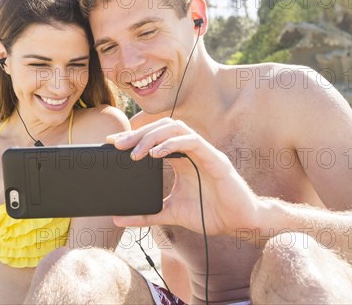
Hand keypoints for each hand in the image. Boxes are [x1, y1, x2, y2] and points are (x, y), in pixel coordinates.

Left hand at [107, 118, 263, 235]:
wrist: (239, 223)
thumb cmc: (210, 214)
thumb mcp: (171, 213)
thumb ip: (146, 214)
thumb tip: (119, 218)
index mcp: (181, 158)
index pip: (155, 138)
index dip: (134, 137)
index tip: (112, 144)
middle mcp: (191, 150)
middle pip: (162, 128)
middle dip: (138, 134)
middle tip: (118, 146)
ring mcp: (204, 152)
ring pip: (176, 128)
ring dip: (153, 136)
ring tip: (136, 153)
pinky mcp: (215, 159)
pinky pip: (193, 141)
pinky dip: (173, 144)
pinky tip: (157, 154)